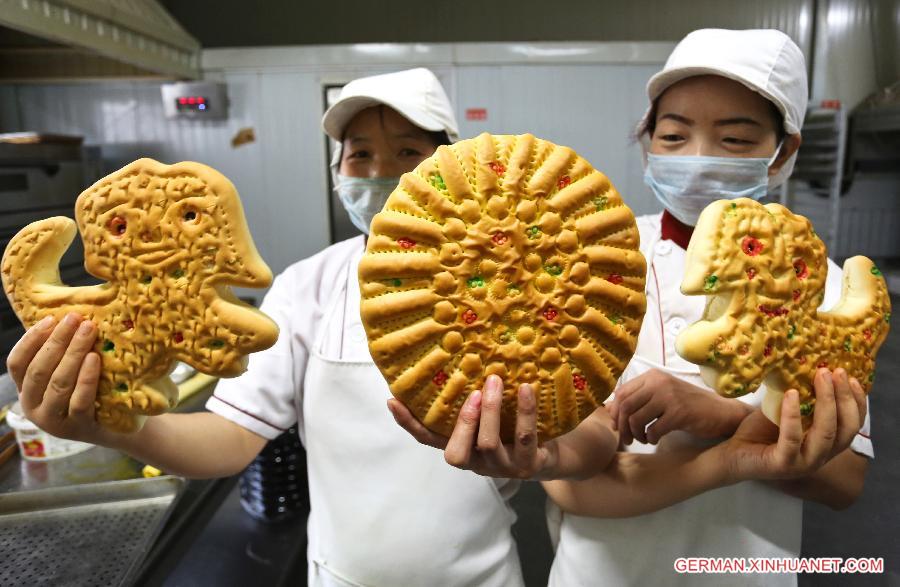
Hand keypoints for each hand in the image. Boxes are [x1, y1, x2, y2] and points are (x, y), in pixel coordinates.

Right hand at [6, 312, 107, 443]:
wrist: (117, 429)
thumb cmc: (92, 392)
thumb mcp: (69, 373)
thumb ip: (61, 353)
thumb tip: (69, 315)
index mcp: (26, 391)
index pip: (17, 363)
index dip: (31, 339)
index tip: (51, 318)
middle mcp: (34, 407)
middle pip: (39, 370)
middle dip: (57, 341)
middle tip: (77, 318)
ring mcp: (54, 421)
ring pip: (58, 383)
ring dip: (73, 353)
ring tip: (88, 331)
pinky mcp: (78, 428)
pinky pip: (80, 401)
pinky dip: (86, 378)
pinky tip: (94, 358)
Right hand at [388, 374, 560, 479]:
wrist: (552, 454)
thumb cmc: (513, 429)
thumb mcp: (491, 416)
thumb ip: (474, 399)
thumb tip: (460, 356)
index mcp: (463, 448)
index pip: (429, 440)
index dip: (410, 424)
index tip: (393, 401)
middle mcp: (477, 463)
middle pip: (455, 454)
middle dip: (463, 421)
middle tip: (473, 391)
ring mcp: (502, 468)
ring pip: (488, 444)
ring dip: (490, 410)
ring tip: (495, 381)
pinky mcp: (528, 465)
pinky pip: (525, 438)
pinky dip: (525, 412)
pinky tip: (527, 389)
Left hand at [608, 369, 751, 444]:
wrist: (720, 411)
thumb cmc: (688, 405)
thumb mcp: (661, 396)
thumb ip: (637, 399)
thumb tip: (607, 409)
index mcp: (652, 376)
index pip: (621, 393)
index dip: (615, 412)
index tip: (618, 426)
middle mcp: (659, 382)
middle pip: (625, 405)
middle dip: (621, 426)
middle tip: (627, 438)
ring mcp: (669, 396)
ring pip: (636, 418)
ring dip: (635, 434)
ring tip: (643, 439)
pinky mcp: (680, 412)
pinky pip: (653, 429)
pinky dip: (650, 438)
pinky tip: (655, 439)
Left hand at [722, 368, 866, 481]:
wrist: (733, 453)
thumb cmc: (761, 431)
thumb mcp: (786, 410)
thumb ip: (803, 398)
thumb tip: (813, 366)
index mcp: (826, 444)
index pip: (853, 425)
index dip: (857, 402)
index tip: (852, 378)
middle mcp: (821, 456)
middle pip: (846, 428)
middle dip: (844, 397)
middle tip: (835, 371)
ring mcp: (804, 463)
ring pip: (826, 434)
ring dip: (826, 402)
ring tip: (820, 377)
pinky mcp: (783, 465)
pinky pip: (792, 439)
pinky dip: (793, 415)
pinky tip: (791, 394)